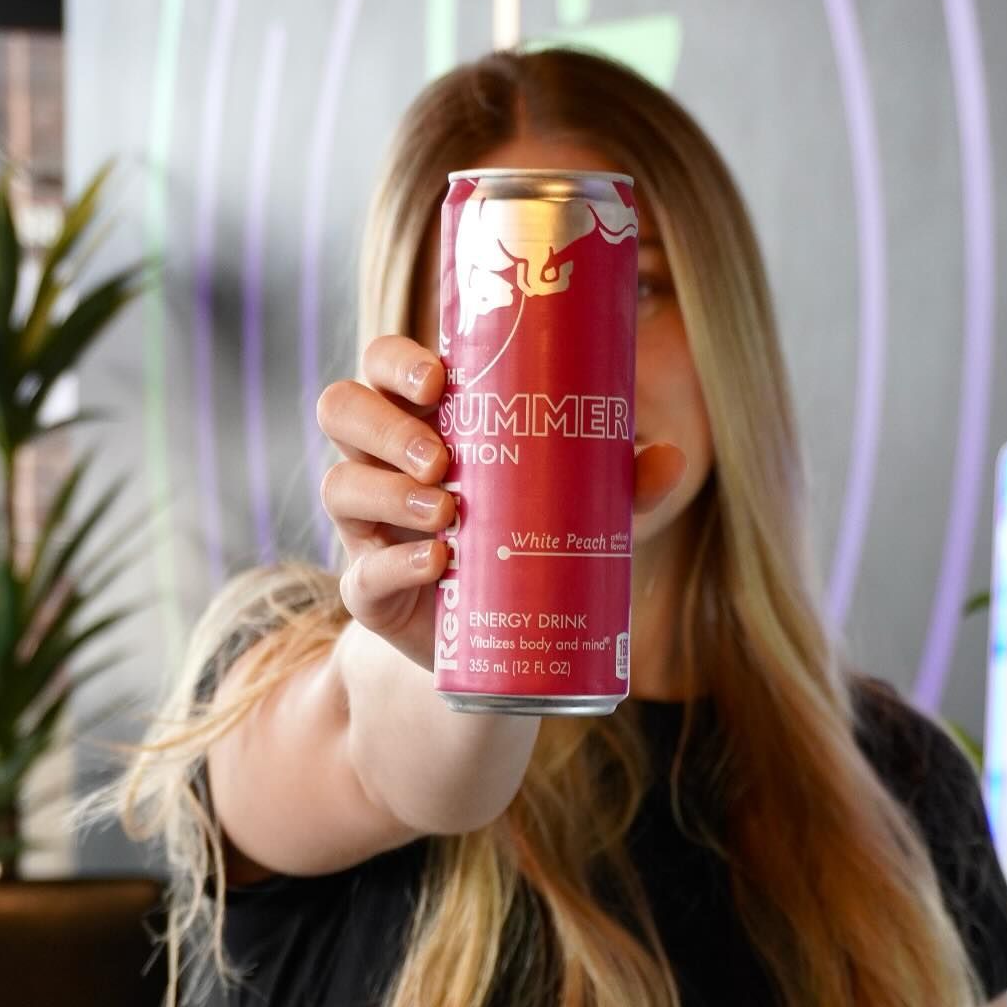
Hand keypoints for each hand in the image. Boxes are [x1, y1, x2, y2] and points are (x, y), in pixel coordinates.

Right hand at [317, 336, 688, 672]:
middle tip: (441, 458)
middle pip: (342, 409)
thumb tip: (669, 457)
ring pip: (338, 485)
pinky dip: (397, 566)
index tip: (441, 380)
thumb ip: (618, 481)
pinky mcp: (370, 591)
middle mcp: (381, 462)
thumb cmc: (531, 543)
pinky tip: (438, 565)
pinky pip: (361, 573)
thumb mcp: (578, 507)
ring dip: (386, 492)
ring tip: (446, 512)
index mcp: (422, 418)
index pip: (383, 366)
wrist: (503, 644)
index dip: (397, 362)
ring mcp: (367, 526)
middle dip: (385, 426)